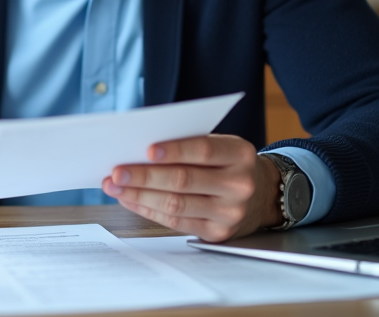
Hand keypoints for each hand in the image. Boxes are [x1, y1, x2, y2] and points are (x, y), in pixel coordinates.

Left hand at [101, 133, 282, 241]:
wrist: (264, 196)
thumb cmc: (229, 164)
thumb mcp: (222, 146)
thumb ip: (189, 145)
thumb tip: (139, 150)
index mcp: (240, 154)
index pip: (204, 149)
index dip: (175, 150)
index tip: (146, 149)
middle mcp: (239, 184)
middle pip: (184, 180)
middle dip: (145, 176)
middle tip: (116, 171)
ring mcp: (230, 212)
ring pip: (176, 204)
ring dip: (139, 195)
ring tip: (114, 186)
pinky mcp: (217, 233)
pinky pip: (176, 221)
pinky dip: (148, 209)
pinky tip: (130, 199)